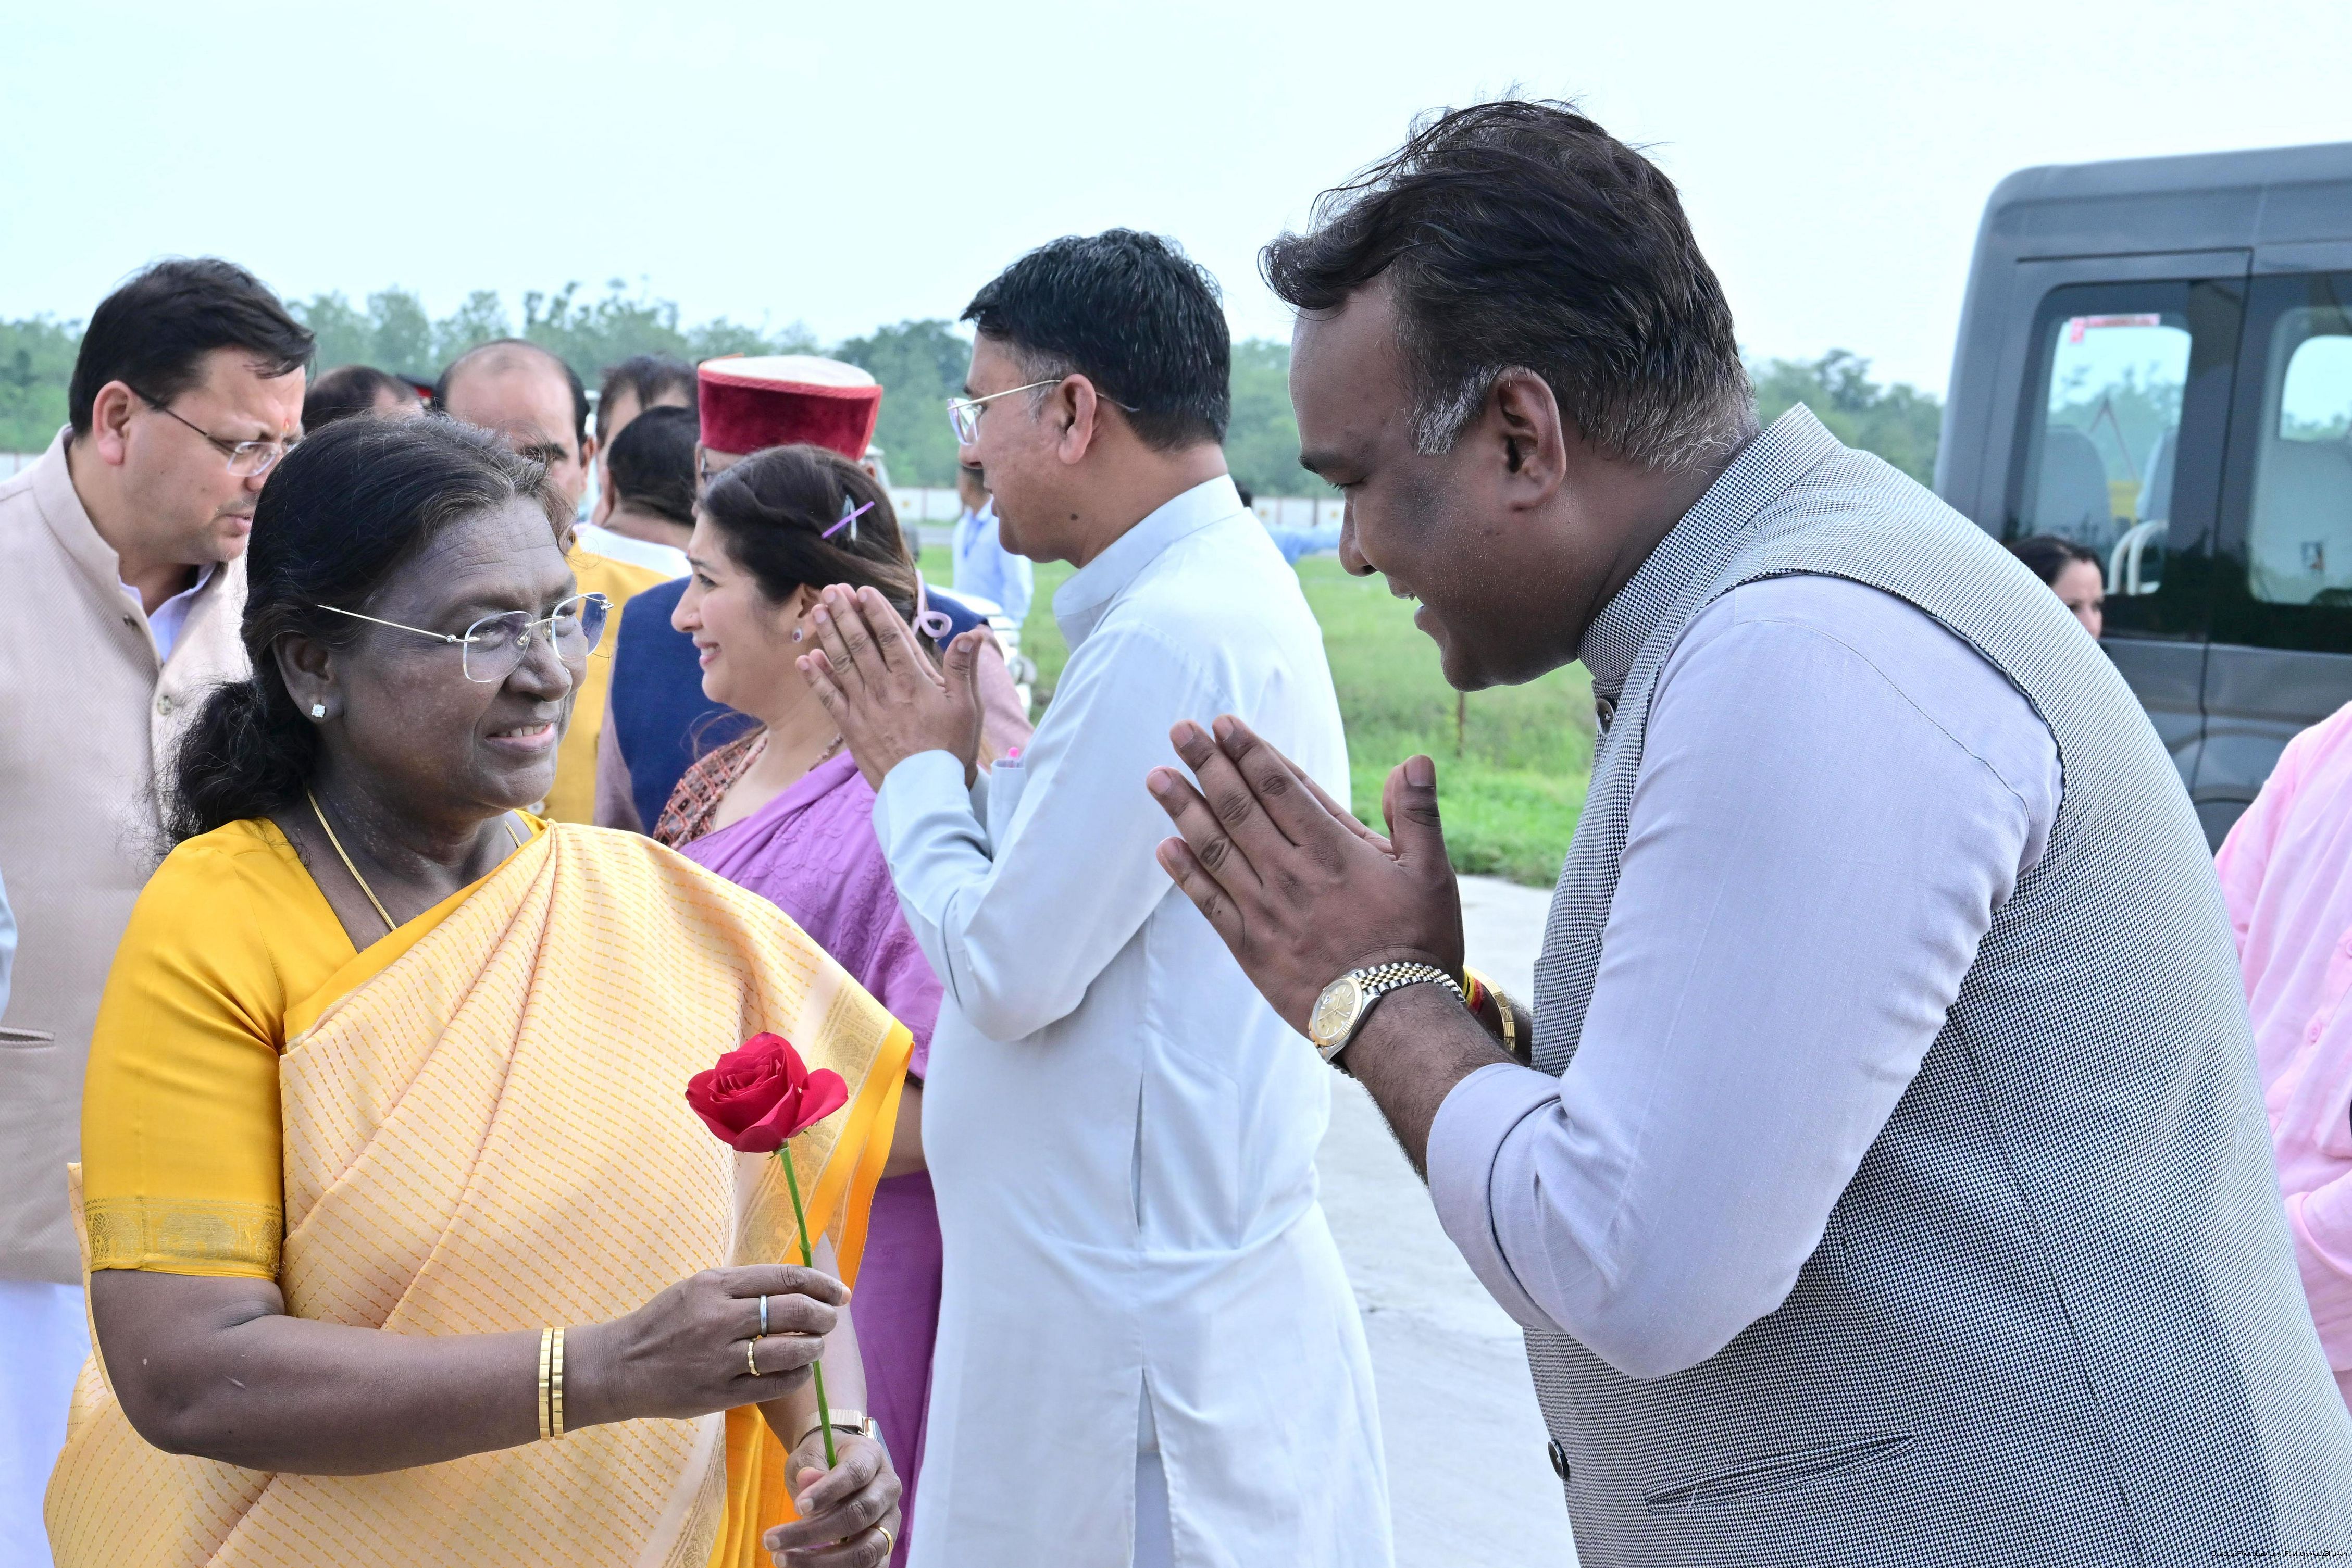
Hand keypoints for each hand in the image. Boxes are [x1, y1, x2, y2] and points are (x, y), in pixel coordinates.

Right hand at [568, 1265, 842, 1427]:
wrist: (619, 1366)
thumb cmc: (664, 1322)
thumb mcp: (697, 1288)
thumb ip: (742, 1285)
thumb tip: (797, 1284)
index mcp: (716, 1286)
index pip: (786, 1279)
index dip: (822, 1284)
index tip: (840, 1292)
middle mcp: (720, 1319)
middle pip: (795, 1311)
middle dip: (825, 1315)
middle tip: (832, 1318)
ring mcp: (719, 1359)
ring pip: (790, 1350)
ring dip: (815, 1346)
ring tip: (817, 1344)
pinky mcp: (718, 1394)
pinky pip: (774, 1385)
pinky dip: (797, 1375)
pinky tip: (800, 1370)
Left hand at [766, 1430, 901, 1565]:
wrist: (838, 1466)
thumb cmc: (822, 1459)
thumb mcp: (811, 1454)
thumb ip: (811, 1467)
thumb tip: (807, 1480)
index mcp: (872, 1457)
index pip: (855, 1474)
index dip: (827, 1491)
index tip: (797, 1507)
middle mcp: (888, 1489)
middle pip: (859, 1515)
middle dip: (813, 1532)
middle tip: (772, 1541)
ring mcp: (889, 1521)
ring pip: (866, 1549)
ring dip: (823, 1562)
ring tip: (783, 1559)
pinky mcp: (884, 1547)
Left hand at [799, 584, 985, 788]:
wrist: (927, 792)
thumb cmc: (951, 748)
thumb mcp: (966, 706)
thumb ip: (964, 667)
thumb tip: (973, 633)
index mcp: (913, 680)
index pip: (892, 636)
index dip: (876, 611)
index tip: (863, 591)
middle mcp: (884, 689)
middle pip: (861, 643)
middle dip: (846, 614)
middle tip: (832, 590)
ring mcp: (864, 708)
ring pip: (842, 664)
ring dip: (828, 636)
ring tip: (818, 611)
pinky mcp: (851, 727)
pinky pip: (829, 698)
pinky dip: (816, 678)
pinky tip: (806, 659)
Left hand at [1145, 715, 1464, 1032]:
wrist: (1393, 1020)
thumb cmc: (1418, 943)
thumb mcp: (1431, 874)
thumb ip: (1416, 814)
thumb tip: (1412, 760)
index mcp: (1333, 851)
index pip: (1281, 787)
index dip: (1250, 751)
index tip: (1224, 723)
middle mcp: (1291, 874)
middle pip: (1239, 808)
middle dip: (1207, 764)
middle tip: (1178, 730)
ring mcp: (1266, 910)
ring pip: (1216, 848)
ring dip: (1183, 809)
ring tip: (1157, 776)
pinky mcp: (1251, 946)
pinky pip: (1209, 903)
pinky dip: (1185, 874)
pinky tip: (1165, 847)